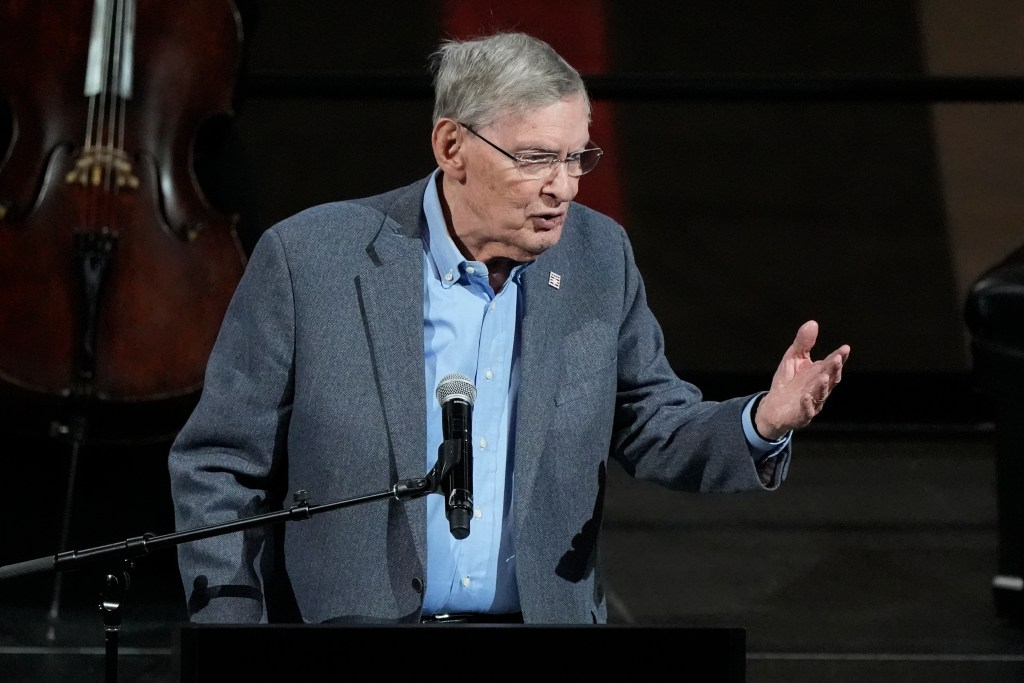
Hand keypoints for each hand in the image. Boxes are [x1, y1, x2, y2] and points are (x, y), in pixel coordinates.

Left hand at [754, 320, 849, 439]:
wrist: (773, 406)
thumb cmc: (788, 381)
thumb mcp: (793, 358)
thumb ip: (803, 343)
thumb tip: (813, 322)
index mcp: (820, 373)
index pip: (832, 364)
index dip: (839, 357)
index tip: (845, 348)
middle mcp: (820, 388)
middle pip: (831, 379)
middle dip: (834, 369)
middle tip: (837, 358)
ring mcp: (812, 402)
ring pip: (821, 395)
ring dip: (823, 386)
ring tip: (823, 376)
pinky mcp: (801, 414)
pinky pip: (806, 410)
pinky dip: (807, 404)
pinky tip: (805, 397)